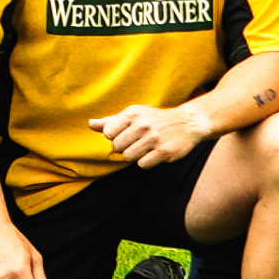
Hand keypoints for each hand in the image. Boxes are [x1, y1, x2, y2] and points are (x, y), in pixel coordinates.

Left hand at [92, 100, 210, 170]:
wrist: (187, 123)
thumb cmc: (155, 119)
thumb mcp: (134, 115)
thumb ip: (111, 121)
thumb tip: (90, 124)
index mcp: (133, 113)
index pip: (108, 132)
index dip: (114, 137)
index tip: (125, 134)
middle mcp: (143, 124)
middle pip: (117, 147)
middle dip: (124, 148)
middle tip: (137, 142)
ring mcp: (154, 138)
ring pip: (129, 157)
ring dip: (135, 156)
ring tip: (145, 148)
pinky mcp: (164, 151)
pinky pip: (143, 165)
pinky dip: (146, 162)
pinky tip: (154, 154)